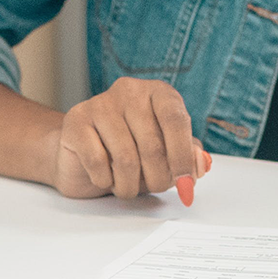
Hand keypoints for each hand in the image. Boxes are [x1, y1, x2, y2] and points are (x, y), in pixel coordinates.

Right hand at [52, 77, 209, 198]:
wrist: (81, 158)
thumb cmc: (129, 153)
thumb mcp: (166, 156)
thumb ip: (187, 157)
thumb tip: (201, 164)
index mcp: (158, 93)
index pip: (176, 120)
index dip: (182, 157)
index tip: (186, 185)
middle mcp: (130, 91)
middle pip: (152, 145)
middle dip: (157, 179)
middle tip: (154, 187)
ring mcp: (100, 104)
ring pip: (125, 158)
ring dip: (130, 185)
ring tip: (127, 186)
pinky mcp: (76, 120)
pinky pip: (97, 161)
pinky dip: (105, 181)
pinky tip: (105, 177)